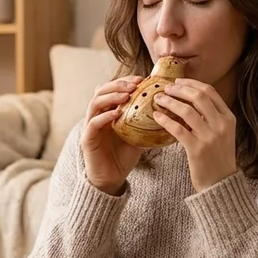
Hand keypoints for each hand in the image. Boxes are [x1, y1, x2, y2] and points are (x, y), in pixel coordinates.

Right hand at [81, 75, 145, 194]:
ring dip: (111, 96)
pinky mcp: (87, 139)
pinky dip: (104, 116)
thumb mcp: (139, 136)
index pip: (113, 89)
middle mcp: (97, 116)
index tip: (142, 79)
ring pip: (95, 103)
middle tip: (135, 84)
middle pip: (102, 91)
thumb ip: (147, 124)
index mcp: (108, 112)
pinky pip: (93, 123)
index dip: (125, 81)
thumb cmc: (124, 157)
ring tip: (126, 95)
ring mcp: (90, 126)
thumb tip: (170, 114)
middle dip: (118, 84)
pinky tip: (117, 114)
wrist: (112, 178)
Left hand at [152, 78, 237, 191]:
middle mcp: (221, 125)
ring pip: (187, 110)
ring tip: (158, 99)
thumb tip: (188, 99)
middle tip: (166, 88)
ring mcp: (210, 137)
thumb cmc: (217, 158)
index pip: (210, 92)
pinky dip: (165, 120)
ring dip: (170, 102)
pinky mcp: (197, 149)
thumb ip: (211, 117)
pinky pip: (178, 129)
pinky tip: (157, 116)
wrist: (220, 184)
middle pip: (198, 96)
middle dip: (179, 89)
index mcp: (229, 118)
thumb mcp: (222, 134)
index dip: (191, 83)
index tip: (178, 82)